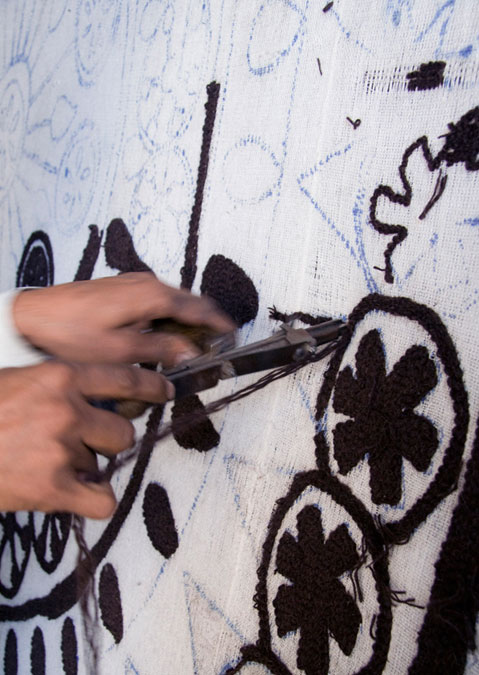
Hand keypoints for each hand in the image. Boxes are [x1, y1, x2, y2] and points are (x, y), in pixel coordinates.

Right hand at [0, 360, 173, 517]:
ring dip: (87, 467)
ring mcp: (61, 448)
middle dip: (107, 440)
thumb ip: (58, 386)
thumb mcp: (19, 380)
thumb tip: (93, 400)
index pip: (124, 378)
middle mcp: (66, 408)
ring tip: (52, 464)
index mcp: (59, 376)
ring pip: (107, 462)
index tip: (165, 390)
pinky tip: (74, 495)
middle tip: (78, 444)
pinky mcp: (52, 487)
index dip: (150, 386)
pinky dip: (93, 502)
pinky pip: (102, 500)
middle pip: (123, 430)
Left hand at [12, 272, 234, 364]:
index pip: (198, 307)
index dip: (219, 323)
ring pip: (171, 303)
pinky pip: (154, 303)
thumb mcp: (120, 351)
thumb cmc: (71, 332)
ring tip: (186, 351)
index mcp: (152, 295)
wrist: (32, 317)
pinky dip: (164, 320)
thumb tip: (190, 353)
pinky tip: (158, 340)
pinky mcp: (120, 290)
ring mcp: (132, 284)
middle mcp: (145, 283)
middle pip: (187, 303)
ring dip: (182, 325)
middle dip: (203, 326)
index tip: (232, 336)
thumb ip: (161, 351)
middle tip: (211, 350)